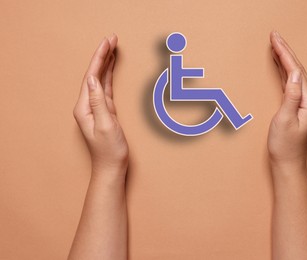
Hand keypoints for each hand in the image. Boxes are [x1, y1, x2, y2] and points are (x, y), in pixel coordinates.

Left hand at [73, 35, 128, 176]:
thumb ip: (98, 102)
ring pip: (100, 80)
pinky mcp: (105, 111)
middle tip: (112, 39)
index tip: (108, 42)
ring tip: (112, 48)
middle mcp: (87, 105)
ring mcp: (96, 108)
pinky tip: (111, 69)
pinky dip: (109, 76)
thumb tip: (92, 79)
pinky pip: (105, 89)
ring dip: (106, 63)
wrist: (111, 167)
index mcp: (85, 107)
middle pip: (94, 74)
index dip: (99, 58)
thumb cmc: (109, 150)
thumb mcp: (106, 125)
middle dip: (103, 56)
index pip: (91, 76)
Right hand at [267, 31, 306, 168]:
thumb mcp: (285, 120)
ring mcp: (304, 102)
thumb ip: (291, 96)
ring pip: (294, 74)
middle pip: (297, 69)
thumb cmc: (285, 145)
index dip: (285, 54)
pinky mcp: (296, 106)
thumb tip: (295, 74)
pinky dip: (283, 72)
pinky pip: (290, 83)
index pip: (296, 71)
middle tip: (274, 36)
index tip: (275, 40)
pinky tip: (278, 65)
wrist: (287, 162)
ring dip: (284, 59)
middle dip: (284, 51)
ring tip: (275, 46)